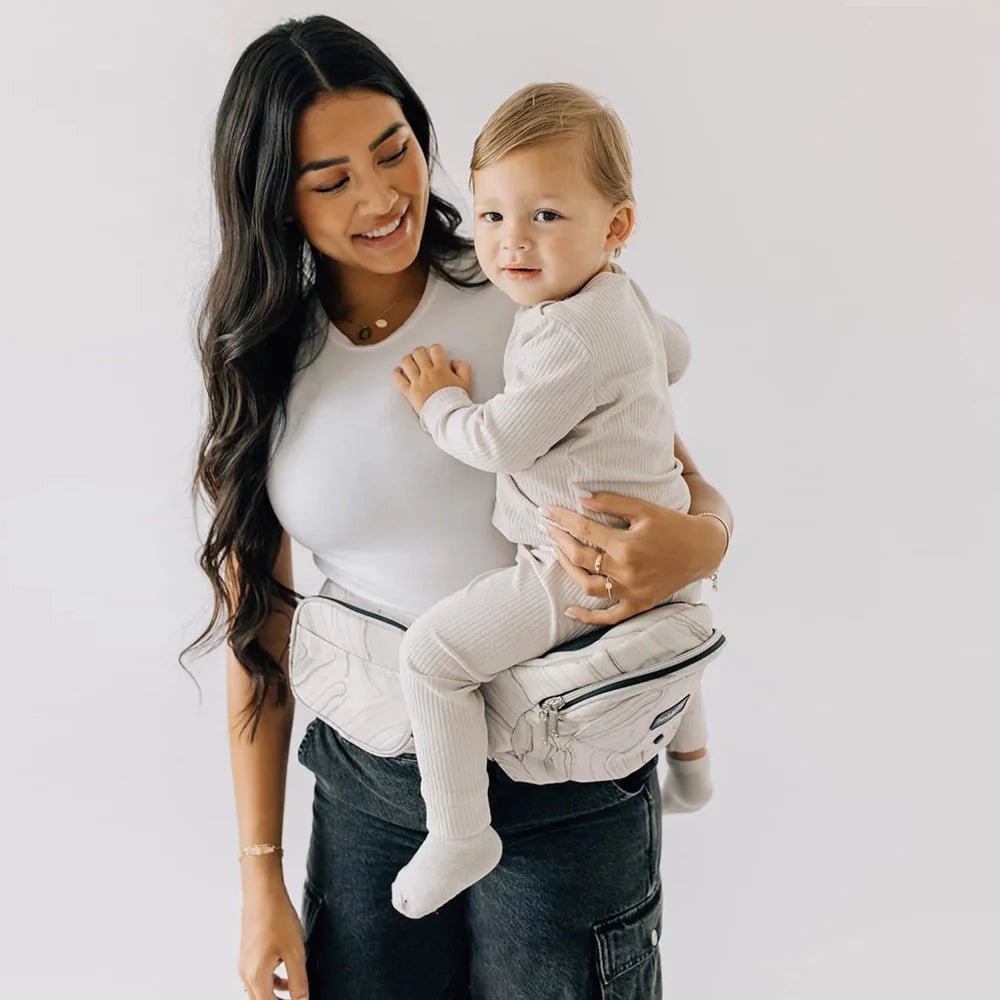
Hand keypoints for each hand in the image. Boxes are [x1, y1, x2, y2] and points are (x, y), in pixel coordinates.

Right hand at [238, 874, 308, 999]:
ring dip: (275, 994)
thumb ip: (298, 981)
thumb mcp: (294, 952)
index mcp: (256, 977)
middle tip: (296, 997)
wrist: (262, 893)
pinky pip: (257, 977)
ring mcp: (244, 963)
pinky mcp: (247, 954)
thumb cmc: (277, 918)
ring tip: (293, 989)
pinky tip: (285, 972)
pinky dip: (271, 981)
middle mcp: (245, 974)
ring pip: (258, 990)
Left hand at [392, 344, 472, 413]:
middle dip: (420, 352)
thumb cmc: (457, 401)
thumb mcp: (467, 382)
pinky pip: (398, 379)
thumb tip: (454, 361)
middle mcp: (428, 374)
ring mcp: (417, 383)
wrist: (448, 416)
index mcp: (441, 369)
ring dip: (408, 360)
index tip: (436, 354)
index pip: (435, 349)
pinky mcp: (409, 392)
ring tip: (411, 363)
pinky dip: (397, 373)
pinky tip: (400, 372)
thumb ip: (463, 367)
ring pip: (406, 362)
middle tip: (422, 357)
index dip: (436, 349)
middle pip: (418, 353)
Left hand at [541, 492, 726, 624]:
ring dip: (567, 569)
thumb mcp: (644, 508)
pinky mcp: (638, 605)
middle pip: (580, 557)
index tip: (544, 510)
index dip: (561, 518)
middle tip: (547, 528)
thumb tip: (579, 497)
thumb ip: (610, 502)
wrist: (703, 550)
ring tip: (557, 552)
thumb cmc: (673, 524)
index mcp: (626, 545)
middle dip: (558, 540)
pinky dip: (587, 617)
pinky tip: (569, 610)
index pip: (583, 530)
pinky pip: (608, 618)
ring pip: (587, 586)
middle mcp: (626, 571)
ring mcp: (631, 592)